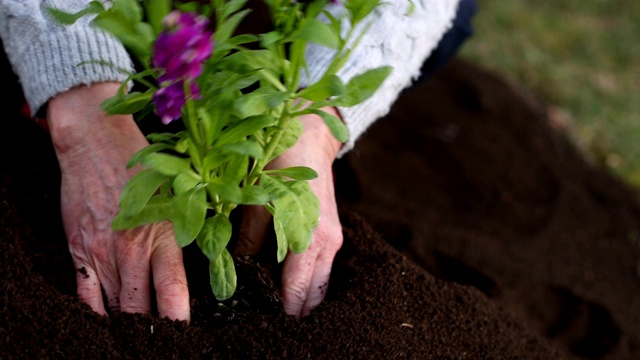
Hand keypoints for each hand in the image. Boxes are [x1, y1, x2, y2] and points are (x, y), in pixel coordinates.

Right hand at [47, 83, 189, 321]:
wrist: (94, 143)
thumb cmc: (141, 167)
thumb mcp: (174, 195)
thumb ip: (187, 228)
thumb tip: (207, 256)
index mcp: (161, 235)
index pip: (172, 289)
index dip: (178, 319)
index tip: (186, 335)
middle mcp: (131, 249)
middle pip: (140, 308)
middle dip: (152, 329)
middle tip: (164, 340)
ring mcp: (101, 253)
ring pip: (116, 306)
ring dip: (128, 322)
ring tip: (140, 336)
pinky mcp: (79, 251)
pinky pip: (85, 296)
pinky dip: (95, 315)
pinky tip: (106, 324)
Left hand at [236, 107, 343, 316]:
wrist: (309, 135)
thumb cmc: (281, 163)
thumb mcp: (258, 199)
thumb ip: (249, 236)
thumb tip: (236, 266)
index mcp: (312, 238)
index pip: (297, 290)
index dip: (282, 312)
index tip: (266, 330)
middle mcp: (328, 243)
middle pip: (314, 295)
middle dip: (296, 313)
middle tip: (271, 328)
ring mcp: (332, 239)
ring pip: (320, 284)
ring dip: (303, 300)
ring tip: (280, 314)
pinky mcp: (330, 232)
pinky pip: (321, 268)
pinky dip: (307, 283)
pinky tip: (289, 288)